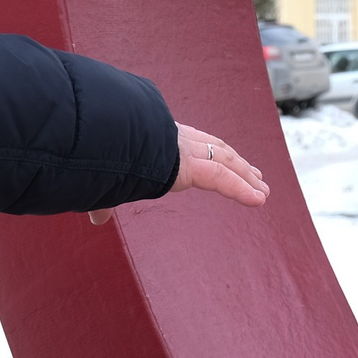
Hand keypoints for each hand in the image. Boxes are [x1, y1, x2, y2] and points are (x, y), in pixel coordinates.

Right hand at [89, 122, 269, 223]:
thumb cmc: (95, 153)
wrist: (94, 136)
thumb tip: (96, 221)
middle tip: (255, 176)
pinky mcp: (188, 166)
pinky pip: (221, 178)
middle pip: (217, 150)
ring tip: (263, 190)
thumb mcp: (103, 179)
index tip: (226, 161)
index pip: (193, 146)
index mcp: (159, 139)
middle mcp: (176, 140)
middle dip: (238, 163)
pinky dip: (241, 189)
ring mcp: (185, 151)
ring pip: (225, 162)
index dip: (212, 154)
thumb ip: (103, 203)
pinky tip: (258, 200)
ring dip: (246, 177)